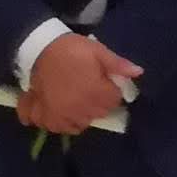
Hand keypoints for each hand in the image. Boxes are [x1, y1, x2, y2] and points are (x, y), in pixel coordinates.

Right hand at [19, 30, 140, 135]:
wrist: (39, 48)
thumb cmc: (71, 49)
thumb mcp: (96, 50)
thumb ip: (117, 64)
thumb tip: (138, 72)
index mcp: (96, 93)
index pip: (114, 101)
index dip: (111, 90)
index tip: (105, 81)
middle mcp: (81, 109)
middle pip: (99, 113)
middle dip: (98, 103)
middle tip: (90, 88)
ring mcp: (63, 115)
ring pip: (82, 123)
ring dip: (83, 114)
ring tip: (77, 100)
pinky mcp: (47, 116)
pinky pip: (59, 127)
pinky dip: (63, 123)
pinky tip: (62, 113)